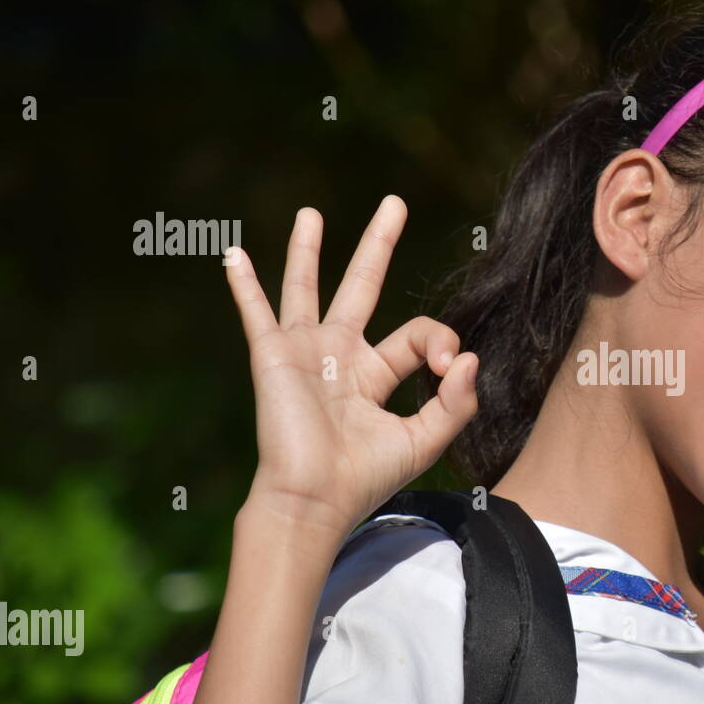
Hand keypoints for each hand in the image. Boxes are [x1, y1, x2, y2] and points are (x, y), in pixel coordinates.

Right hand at [224, 195, 477, 532]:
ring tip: (312, 213)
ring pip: (307, 288)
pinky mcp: (274, 357)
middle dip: (378, 245)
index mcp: (375, 375)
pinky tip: (233, 255)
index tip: (449, 366)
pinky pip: (257, 313)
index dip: (440, 342)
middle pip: (363, 287)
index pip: (417, 335)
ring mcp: (304, 353)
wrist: (314, 500)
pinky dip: (244, 286)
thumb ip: (456, 402)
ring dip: (309, 251)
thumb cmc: (365, 478)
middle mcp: (340, 357)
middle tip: (394, 203)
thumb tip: (470, 357)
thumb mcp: (425, 440)